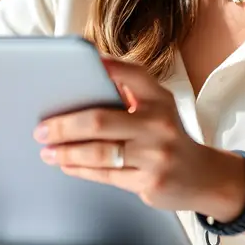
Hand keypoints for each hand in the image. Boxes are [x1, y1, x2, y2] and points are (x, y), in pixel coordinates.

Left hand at [33, 55, 244, 215]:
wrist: (203, 176)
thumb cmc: (168, 136)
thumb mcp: (158, 108)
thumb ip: (128, 94)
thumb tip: (82, 83)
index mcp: (159, 99)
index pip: (131, 74)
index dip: (105, 67)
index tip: (75, 64)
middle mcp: (158, 123)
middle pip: (100, 121)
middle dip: (64, 125)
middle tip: (41, 128)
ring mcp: (155, 154)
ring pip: (99, 152)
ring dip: (66, 152)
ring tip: (47, 150)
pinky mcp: (149, 181)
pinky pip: (105, 175)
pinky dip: (80, 169)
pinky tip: (65, 164)